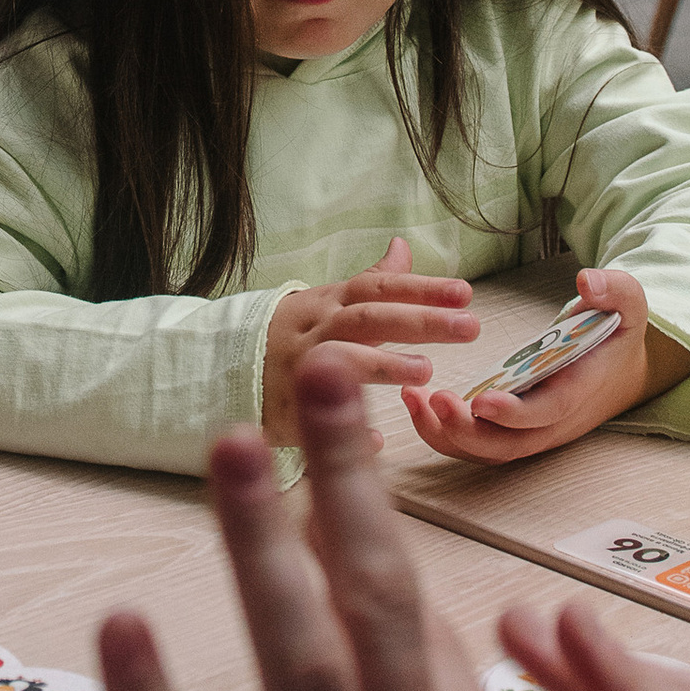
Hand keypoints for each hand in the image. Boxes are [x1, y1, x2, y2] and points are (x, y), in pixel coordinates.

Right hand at [261, 236, 475, 444]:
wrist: (220, 367)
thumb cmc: (292, 334)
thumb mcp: (327, 300)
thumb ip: (370, 280)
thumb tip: (404, 246)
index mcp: (329, 303)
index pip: (378, 288)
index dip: (421, 288)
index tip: (465, 293)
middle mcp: (314, 330)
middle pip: (368, 319)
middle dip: (419, 320)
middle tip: (469, 327)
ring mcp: (295, 370)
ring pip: (337, 360)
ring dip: (381, 364)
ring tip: (424, 370)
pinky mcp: (281, 412)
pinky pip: (311, 423)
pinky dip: (343, 433)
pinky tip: (378, 444)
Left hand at [399, 263, 689, 466]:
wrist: (622, 370)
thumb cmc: (618, 333)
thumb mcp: (629, 304)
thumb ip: (615, 290)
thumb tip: (588, 281)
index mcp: (579, 392)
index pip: (546, 413)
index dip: (514, 413)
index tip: (480, 401)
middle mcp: (553, 422)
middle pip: (506, 445)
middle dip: (466, 431)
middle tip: (431, 399)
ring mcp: (531, 432)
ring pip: (485, 451)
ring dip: (445, 433)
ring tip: (412, 398)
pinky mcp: (512, 431)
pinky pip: (475, 443)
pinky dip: (443, 432)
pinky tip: (415, 402)